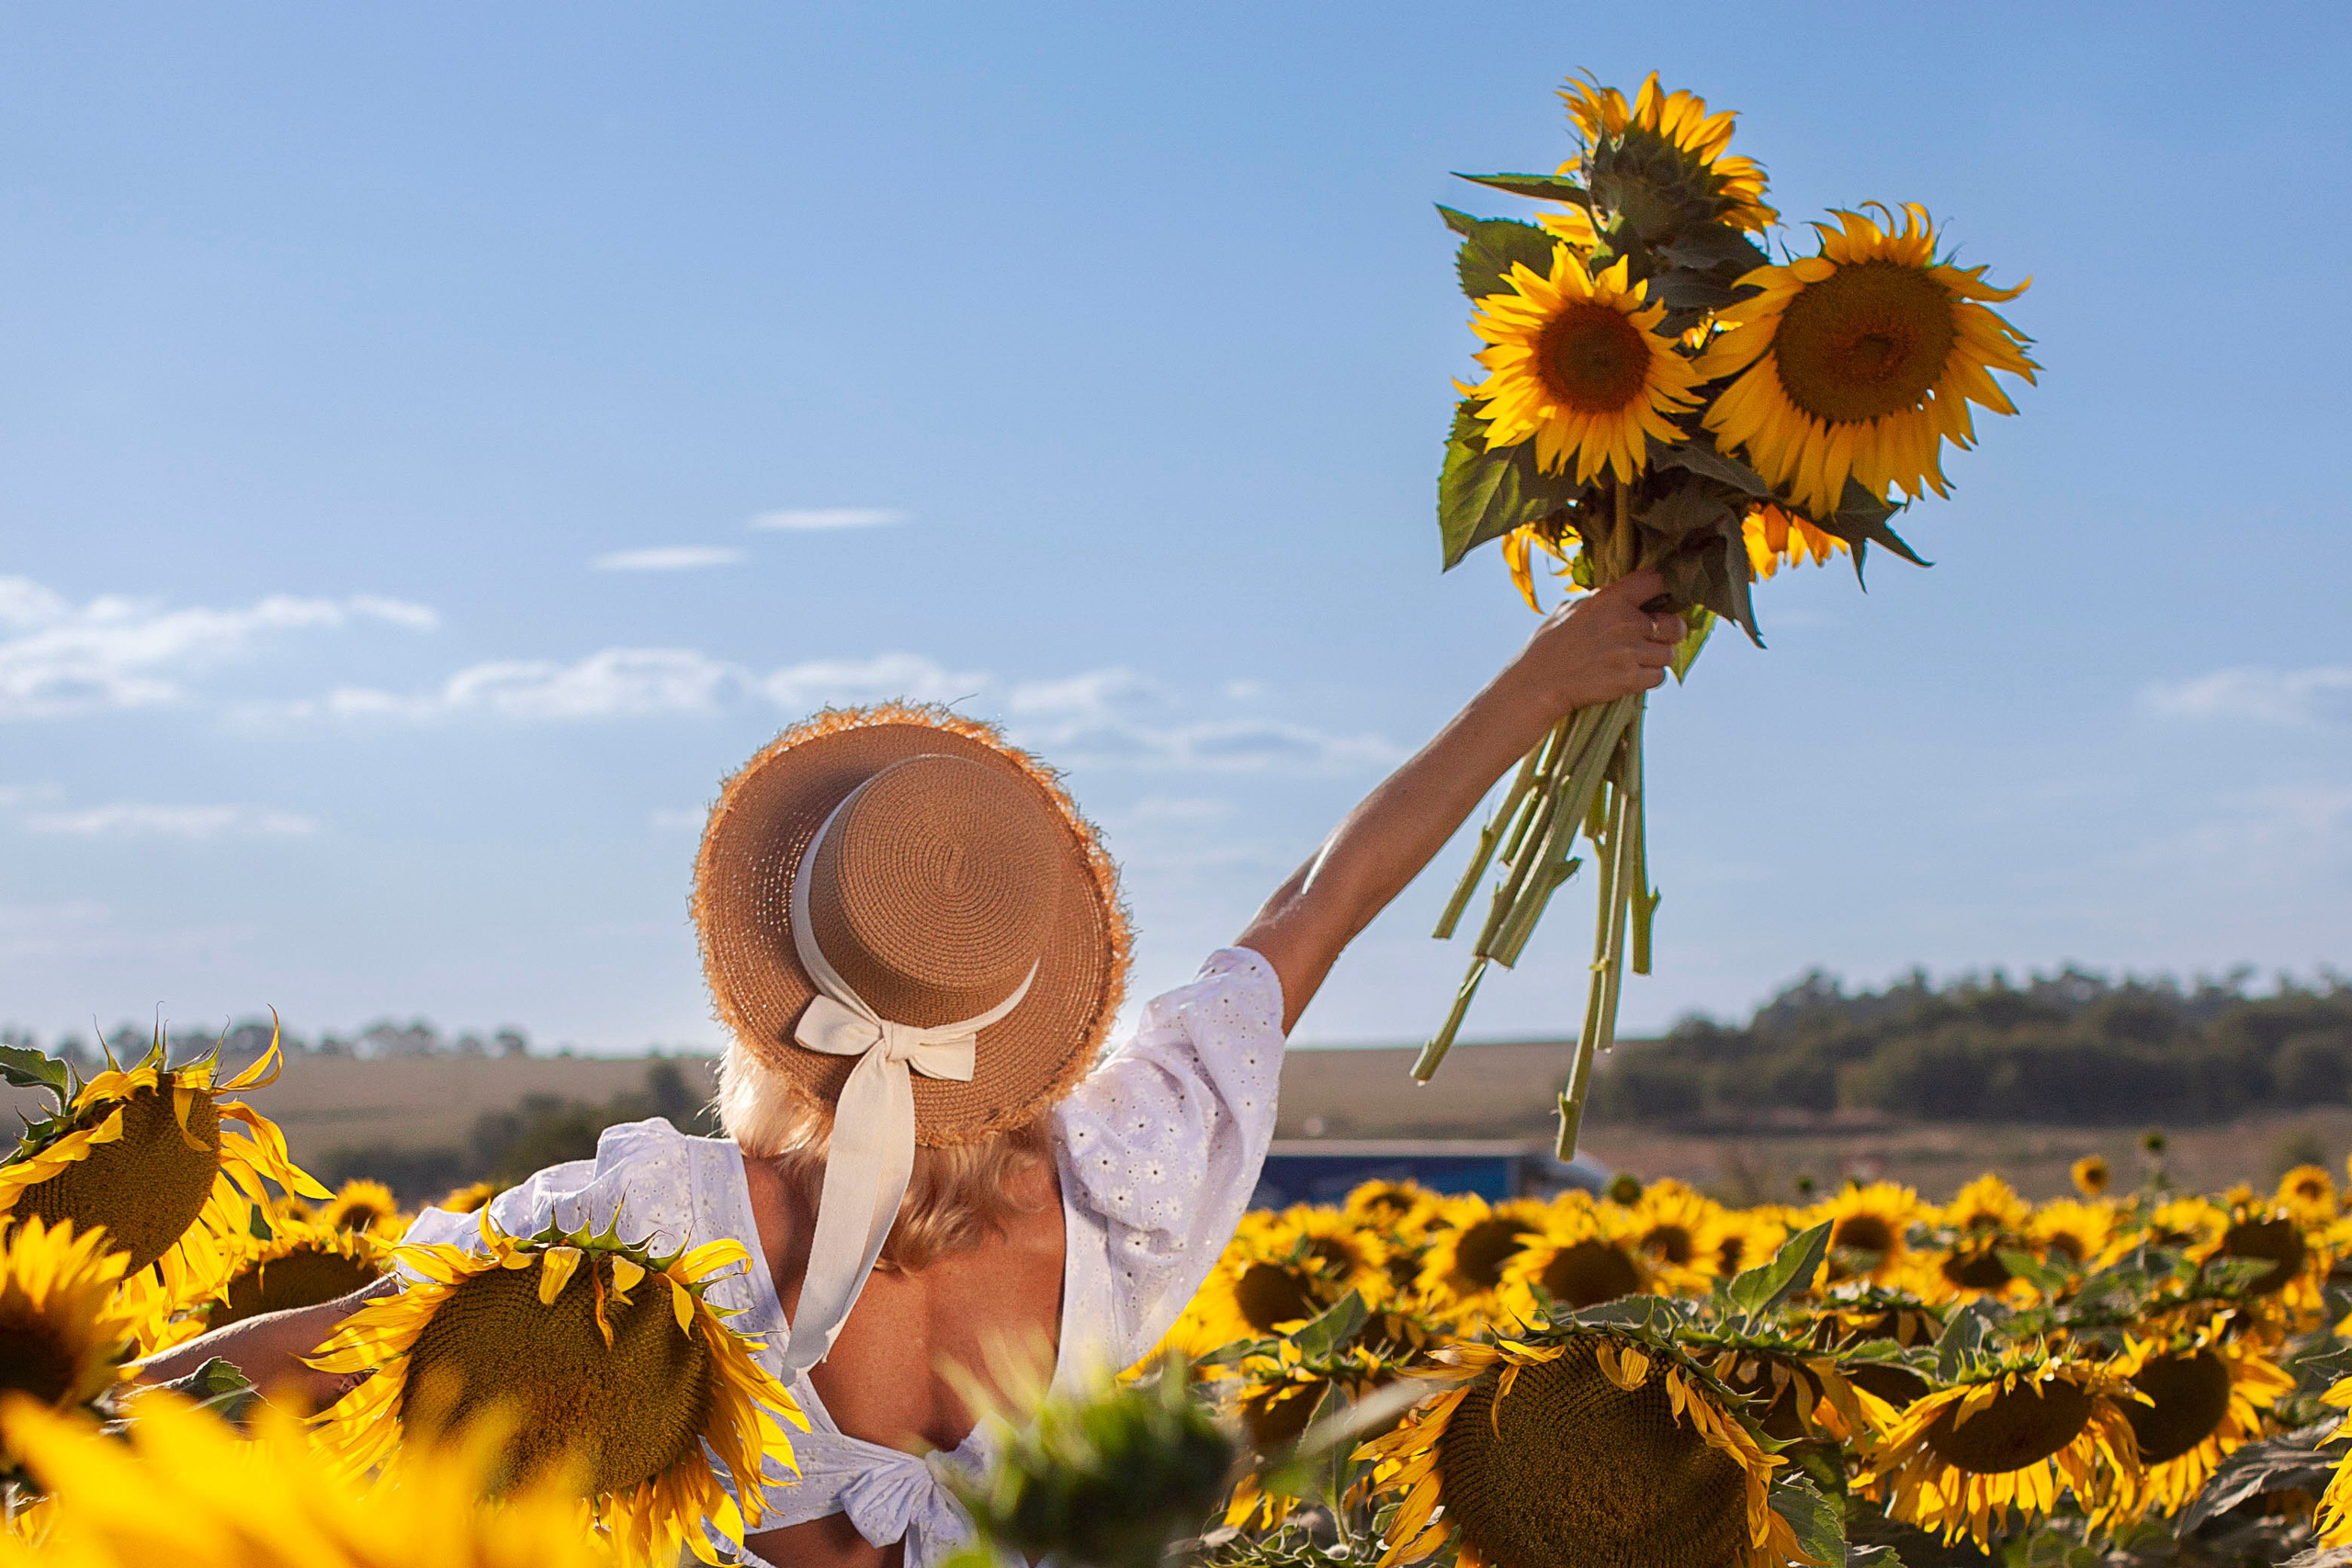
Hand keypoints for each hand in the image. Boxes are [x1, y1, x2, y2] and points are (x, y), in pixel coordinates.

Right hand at [1510, 570, 1685, 715]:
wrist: (1538, 683)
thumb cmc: (1549, 646)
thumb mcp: (1570, 609)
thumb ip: (1600, 599)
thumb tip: (1622, 592)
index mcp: (1610, 599)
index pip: (1657, 580)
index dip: (1668, 587)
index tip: (1667, 597)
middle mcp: (1625, 622)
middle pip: (1676, 625)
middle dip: (1670, 633)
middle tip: (1656, 639)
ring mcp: (1629, 652)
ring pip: (1668, 654)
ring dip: (1656, 660)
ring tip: (1635, 661)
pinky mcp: (1630, 679)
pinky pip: (1659, 677)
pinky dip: (1648, 679)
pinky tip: (1629, 676)